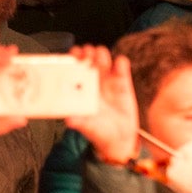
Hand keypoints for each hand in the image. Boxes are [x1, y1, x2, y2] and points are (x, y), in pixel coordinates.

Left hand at [64, 46, 139, 165]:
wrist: (119, 139)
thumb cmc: (98, 132)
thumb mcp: (87, 127)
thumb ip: (79, 122)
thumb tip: (68, 120)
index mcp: (79, 89)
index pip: (74, 68)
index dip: (72, 59)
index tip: (73, 54)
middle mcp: (91, 81)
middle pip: (87, 59)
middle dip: (86, 53)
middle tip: (86, 53)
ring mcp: (107, 80)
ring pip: (103, 59)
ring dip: (101, 54)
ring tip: (100, 58)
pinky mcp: (123, 82)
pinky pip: (122, 68)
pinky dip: (121, 63)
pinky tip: (119, 65)